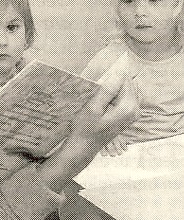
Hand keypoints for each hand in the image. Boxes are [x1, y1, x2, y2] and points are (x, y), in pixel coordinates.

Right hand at [37, 71, 137, 192]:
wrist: (84, 146)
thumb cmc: (85, 127)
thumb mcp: (93, 107)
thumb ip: (107, 91)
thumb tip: (119, 73)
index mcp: (128, 107)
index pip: (125, 80)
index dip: (112, 76)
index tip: (99, 82)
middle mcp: (135, 110)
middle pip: (128, 85)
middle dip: (114, 82)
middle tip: (98, 88)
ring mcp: (133, 114)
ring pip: (127, 90)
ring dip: (114, 88)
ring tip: (99, 93)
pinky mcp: (128, 115)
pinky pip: (126, 97)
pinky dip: (115, 94)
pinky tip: (103, 99)